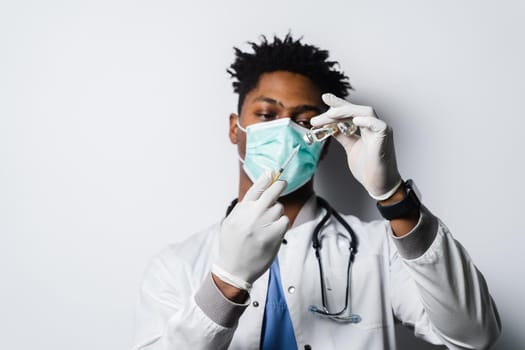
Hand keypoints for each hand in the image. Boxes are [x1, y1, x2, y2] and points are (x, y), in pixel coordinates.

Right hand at [212, 171, 288, 290]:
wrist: (234, 270)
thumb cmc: (232, 245)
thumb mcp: (231, 222)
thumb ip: (244, 207)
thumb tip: (258, 190)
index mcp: (241, 211)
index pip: (256, 188)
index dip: (265, 178)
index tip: (272, 172)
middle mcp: (252, 215)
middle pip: (272, 192)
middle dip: (279, 185)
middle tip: (283, 182)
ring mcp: (264, 225)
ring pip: (279, 208)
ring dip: (276, 212)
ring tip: (267, 224)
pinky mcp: (275, 235)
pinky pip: (284, 221)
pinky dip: (281, 224)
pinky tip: (273, 232)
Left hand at [311, 93, 401, 199]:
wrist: (379, 185)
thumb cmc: (368, 168)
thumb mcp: (351, 148)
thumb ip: (343, 136)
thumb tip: (330, 127)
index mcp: (366, 128)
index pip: (351, 111)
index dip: (339, 103)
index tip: (325, 97)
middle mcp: (374, 126)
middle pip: (356, 110)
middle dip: (337, 109)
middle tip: (319, 117)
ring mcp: (381, 132)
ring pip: (366, 112)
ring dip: (347, 112)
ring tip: (331, 115)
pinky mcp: (385, 140)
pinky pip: (379, 125)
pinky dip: (367, 121)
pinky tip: (355, 121)